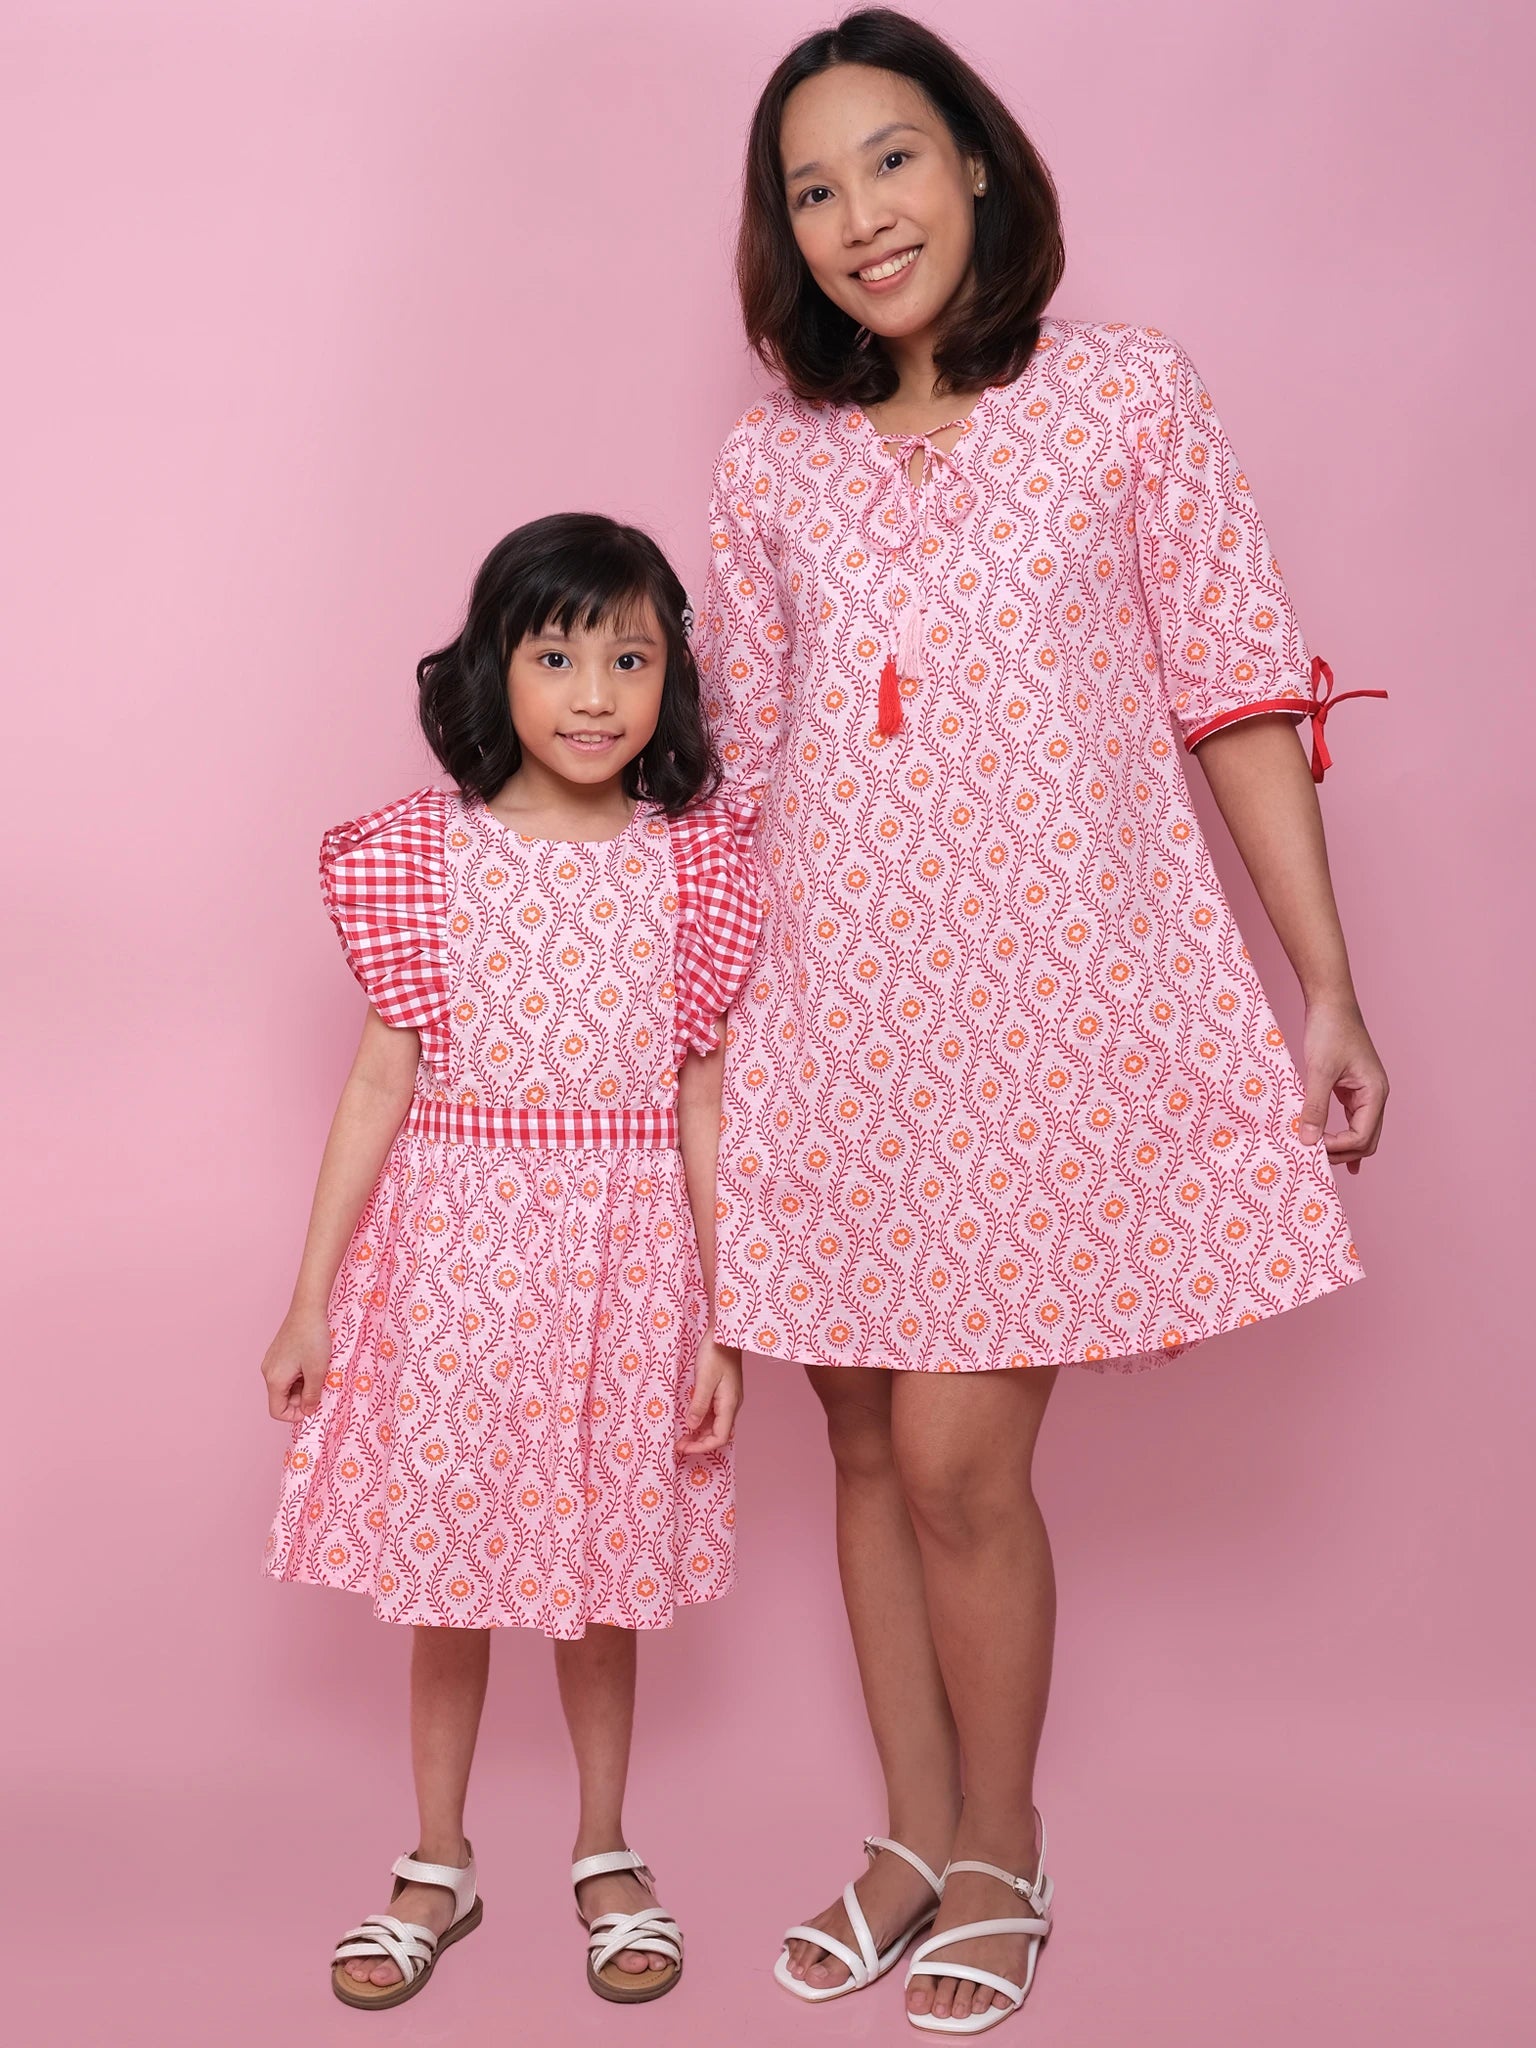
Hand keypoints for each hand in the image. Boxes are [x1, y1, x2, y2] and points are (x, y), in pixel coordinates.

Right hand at [261, 1306, 333, 1420]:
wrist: (308, 1310)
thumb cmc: (313, 1338)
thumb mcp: (317, 1371)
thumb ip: (312, 1395)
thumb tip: (308, 1411)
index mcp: (275, 1380)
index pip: (277, 1411)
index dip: (295, 1415)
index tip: (313, 1406)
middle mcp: (268, 1372)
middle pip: (281, 1399)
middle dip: (301, 1399)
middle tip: (319, 1387)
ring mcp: (271, 1362)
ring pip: (285, 1387)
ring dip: (302, 1387)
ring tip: (317, 1374)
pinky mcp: (277, 1354)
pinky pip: (286, 1374)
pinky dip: (299, 1376)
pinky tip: (312, 1365)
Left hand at [679, 1336, 742, 1454]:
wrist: (724, 1333)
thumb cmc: (715, 1353)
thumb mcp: (704, 1379)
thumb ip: (699, 1405)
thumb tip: (692, 1426)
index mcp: (730, 1404)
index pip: (720, 1437)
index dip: (701, 1447)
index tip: (683, 1448)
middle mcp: (731, 1405)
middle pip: (718, 1434)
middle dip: (699, 1443)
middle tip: (679, 1445)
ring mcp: (728, 1399)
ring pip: (716, 1426)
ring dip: (700, 1434)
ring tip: (682, 1437)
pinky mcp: (723, 1393)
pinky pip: (714, 1415)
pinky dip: (701, 1423)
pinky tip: (690, 1421)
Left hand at [1298, 998, 1387, 1173]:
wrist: (1330, 1002)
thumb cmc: (1328, 1030)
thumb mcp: (1319, 1070)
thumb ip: (1315, 1107)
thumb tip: (1309, 1141)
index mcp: (1375, 1093)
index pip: (1362, 1136)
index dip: (1338, 1147)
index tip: (1310, 1146)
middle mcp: (1376, 1096)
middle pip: (1367, 1140)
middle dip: (1342, 1153)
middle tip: (1313, 1159)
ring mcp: (1366, 1093)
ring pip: (1360, 1132)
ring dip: (1341, 1146)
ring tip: (1318, 1159)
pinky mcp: (1352, 1088)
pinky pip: (1351, 1119)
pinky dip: (1342, 1136)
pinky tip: (1331, 1148)